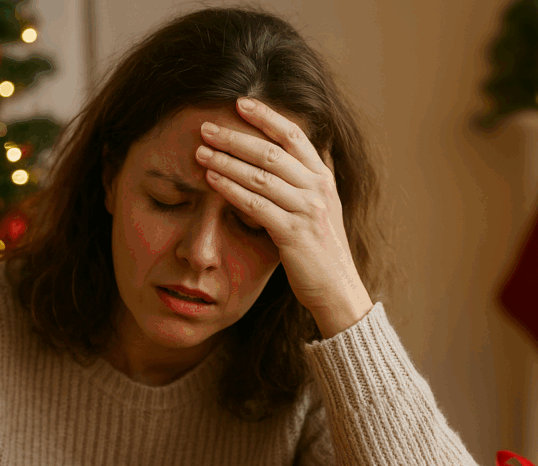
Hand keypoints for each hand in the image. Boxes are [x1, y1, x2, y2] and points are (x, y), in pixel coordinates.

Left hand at [195, 97, 372, 326]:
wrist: (337, 290)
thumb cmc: (320, 250)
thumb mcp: (319, 208)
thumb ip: (305, 181)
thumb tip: (292, 152)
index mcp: (322, 178)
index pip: (293, 135)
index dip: (266, 116)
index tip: (239, 103)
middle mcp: (317, 188)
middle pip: (270, 151)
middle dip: (235, 137)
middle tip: (206, 127)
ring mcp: (307, 210)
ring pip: (260, 176)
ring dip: (226, 161)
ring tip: (200, 152)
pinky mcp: (293, 233)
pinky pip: (256, 205)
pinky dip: (231, 190)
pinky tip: (211, 181)